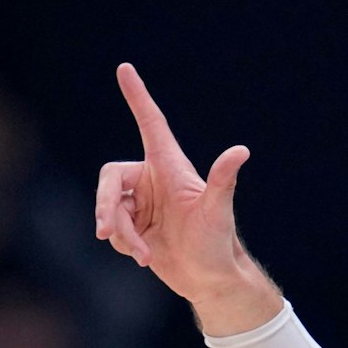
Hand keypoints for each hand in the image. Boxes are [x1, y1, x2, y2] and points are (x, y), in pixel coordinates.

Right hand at [94, 63, 258, 306]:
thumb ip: (223, 180)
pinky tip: (144, 256)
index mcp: (170, 167)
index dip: (137, 97)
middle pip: (110, 179)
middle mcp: (152, 180)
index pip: (151, 124)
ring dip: (120, 233)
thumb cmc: (218, 243)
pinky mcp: (132, 225)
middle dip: (106, 206)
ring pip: (108, 207)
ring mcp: (140, 203)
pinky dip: (122, 243)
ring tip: (143, 254)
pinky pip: (111, 227)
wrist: (209, 279)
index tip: (125, 68)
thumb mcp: (218, 211)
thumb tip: (242, 151)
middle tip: (106, 232)